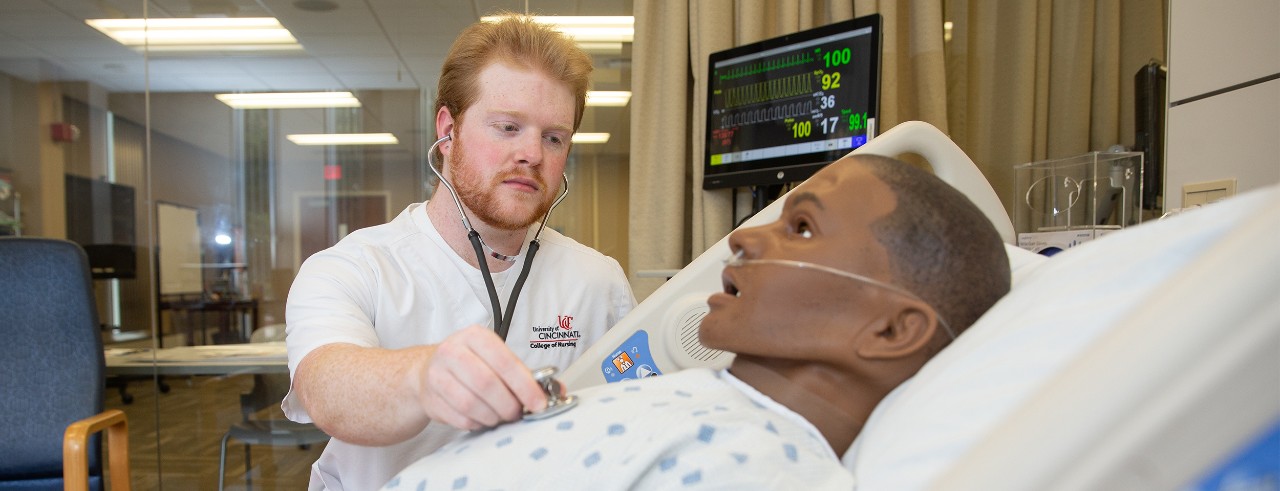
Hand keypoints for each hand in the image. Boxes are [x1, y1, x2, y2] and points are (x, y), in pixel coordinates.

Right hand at [417, 325, 547, 429]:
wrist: (428, 370)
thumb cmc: (470, 363)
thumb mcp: (495, 357)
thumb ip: (524, 373)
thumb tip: (557, 389)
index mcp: (475, 336)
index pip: (505, 361)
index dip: (524, 386)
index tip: (538, 403)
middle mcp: (453, 350)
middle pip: (486, 384)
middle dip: (508, 404)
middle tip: (517, 413)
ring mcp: (437, 374)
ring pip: (471, 403)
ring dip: (492, 416)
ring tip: (500, 416)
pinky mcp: (430, 397)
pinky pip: (459, 417)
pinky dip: (476, 423)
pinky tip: (482, 418)